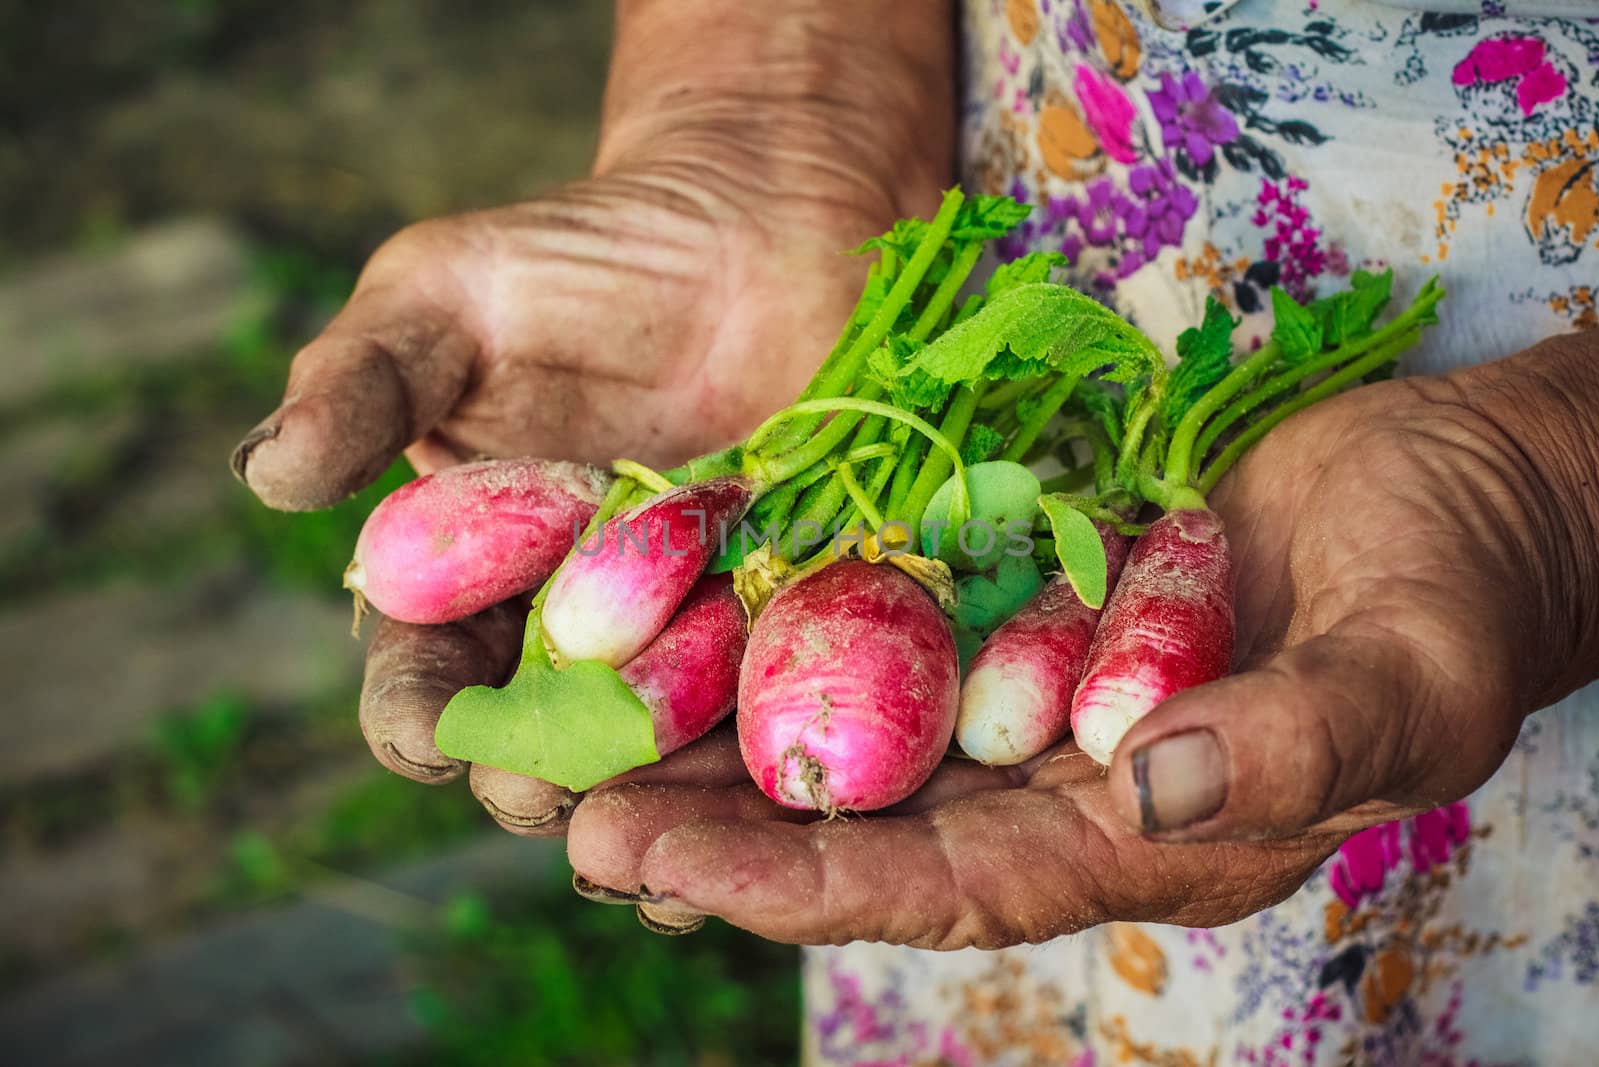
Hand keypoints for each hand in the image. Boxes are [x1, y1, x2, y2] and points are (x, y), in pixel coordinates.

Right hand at [231, 0, 954, 819]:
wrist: (757, 225)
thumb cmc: (586, 258)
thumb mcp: (447, 297)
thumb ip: (362, 383)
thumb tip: (266, 474)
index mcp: (471, 582)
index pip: (425, 672)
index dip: (417, 712)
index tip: (426, 733)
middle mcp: (576, 633)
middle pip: (544, 735)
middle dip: (535, 770)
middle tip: (545, 784)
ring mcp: (692, 637)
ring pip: (663, 746)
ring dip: (655, 790)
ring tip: (659, 823)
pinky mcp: (793, 620)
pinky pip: (779, 697)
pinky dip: (772, 739)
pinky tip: (775, 780)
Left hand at [564, 335, 1598, 946]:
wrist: (1464, 492)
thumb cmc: (1459, 591)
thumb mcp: (1411, 675)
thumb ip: (1301, 741)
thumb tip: (1155, 778)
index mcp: (1136, 837)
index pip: (937, 885)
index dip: (792, 881)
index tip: (656, 860)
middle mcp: (1059, 779)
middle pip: (858, 820)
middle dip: (712, 817)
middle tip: (562, 802)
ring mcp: (1032, 683)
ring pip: (851, 724)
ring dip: (721, 725)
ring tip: (580, 718)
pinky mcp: (1020, 590)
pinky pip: (887, 617)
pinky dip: (790, 616)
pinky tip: (691, 600)